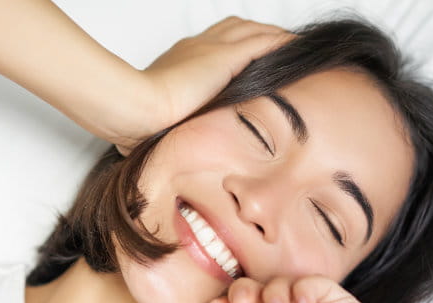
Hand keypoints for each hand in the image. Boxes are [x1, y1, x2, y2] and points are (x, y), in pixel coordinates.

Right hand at [108, 17, 291, 152]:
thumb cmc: (142, 122)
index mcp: (180, 59)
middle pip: (234, 28)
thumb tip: (174, 144)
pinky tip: (296, 49)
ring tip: (292, 47)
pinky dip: (281, 43)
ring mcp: (211, 49)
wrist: (136, 110)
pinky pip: (264, 42)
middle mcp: (196, 47)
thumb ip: (172, 123)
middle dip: (255, 34)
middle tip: (275, 47)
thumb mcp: (161, 120)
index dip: (232, 46)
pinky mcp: (225, 57)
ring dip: (272, 36)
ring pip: (252, 30)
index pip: (212, 43)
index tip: (245, 60)